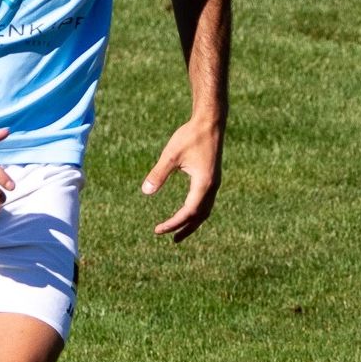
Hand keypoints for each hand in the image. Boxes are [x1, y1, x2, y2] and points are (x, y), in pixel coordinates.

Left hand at [141, 116, 221, 241]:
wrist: (211, 122)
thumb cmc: (190, 136)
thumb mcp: (171, 155)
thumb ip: (159, 174)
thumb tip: (145, 192)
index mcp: (203, 184)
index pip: (188, 212)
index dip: (173, 223)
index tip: (158, 230)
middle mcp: (212, 187)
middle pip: (199, 216)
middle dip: (185, 229)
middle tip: (171, 240)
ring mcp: (214, 183)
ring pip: (205, 210)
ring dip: (193, 222)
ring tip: (180, 232)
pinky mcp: (213, 178)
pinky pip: (206, 202)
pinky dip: (197, 212)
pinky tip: (188, 211)